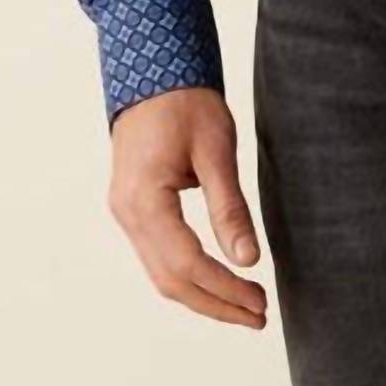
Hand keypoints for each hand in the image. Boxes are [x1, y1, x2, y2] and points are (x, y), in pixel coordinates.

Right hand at [107, 87, 267, 327]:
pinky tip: (217, 281)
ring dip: (202, 295)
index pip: (187, 263)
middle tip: (258, 315)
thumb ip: (229, 207)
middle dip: (215, 303)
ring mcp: (125, 213)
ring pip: (161, 274)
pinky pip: (157, 256)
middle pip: (170, 280)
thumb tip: (248, 259)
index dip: (225, 289)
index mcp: (145, 199)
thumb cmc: (185, 101)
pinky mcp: (133, 208)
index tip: (259, 302)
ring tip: (244, 306)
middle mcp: (127, 213)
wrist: (153, 71)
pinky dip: (187, 276)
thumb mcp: (216, 150)